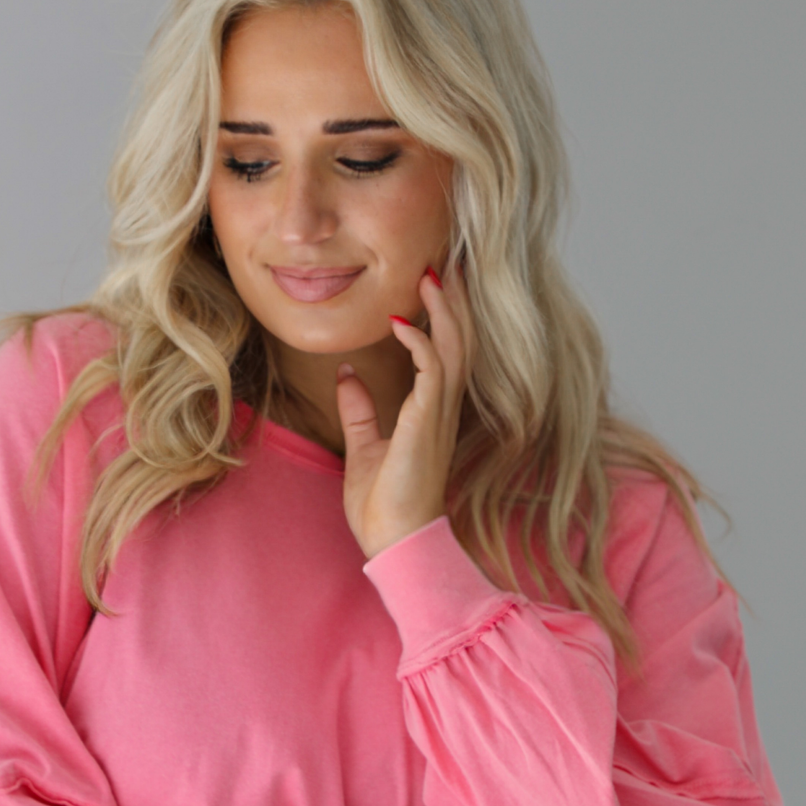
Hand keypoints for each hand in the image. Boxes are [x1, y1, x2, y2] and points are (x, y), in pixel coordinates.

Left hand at [336, 262, 472, 559]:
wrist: (396, 544)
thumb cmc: (384, 507)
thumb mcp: (365, 447)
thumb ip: (359, 409)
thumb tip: (346, 374)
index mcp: (432, 414)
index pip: (445, 353)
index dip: (442, 317)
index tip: (431, 283)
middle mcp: (442, 410)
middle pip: (458, 341)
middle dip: (452, 302)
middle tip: (443, 262)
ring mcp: (439, 416)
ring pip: (452, 348)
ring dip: (442, 310)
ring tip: (430, 274)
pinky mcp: (427, 423)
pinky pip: (432, 370)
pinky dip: (419, 341)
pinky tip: (401, 320)